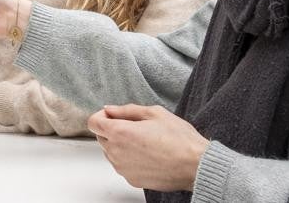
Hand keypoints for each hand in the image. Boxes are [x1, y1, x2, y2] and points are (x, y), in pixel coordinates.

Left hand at [86, 104, 208, 191]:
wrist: (196, 166)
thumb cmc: (179, 139)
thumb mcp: (154, 113)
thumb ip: (126, 110)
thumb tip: (109, 109)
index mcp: (120, 133)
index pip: (93, 122)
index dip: (102, 116)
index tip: (114, 115)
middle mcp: (117, 152)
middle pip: (100, 137)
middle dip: (112, 129)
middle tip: (135, 127)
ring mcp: (123, 168)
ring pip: (110, 152)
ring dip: (120, 145)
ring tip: (144, 141)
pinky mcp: (132, 180)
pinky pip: (122, 165)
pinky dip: (129, 159)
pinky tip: (147, 154)